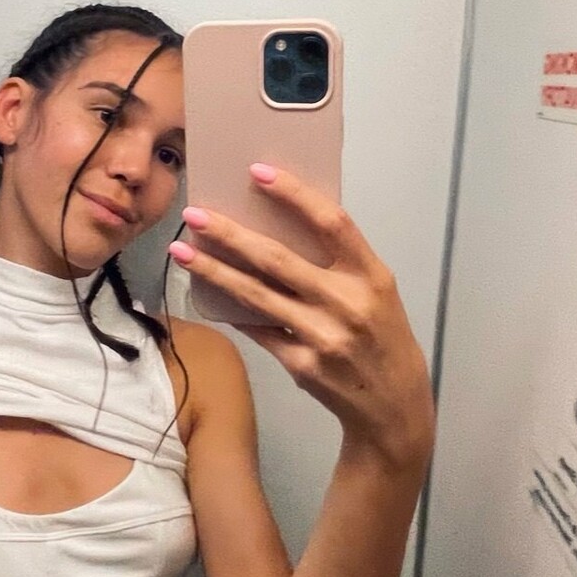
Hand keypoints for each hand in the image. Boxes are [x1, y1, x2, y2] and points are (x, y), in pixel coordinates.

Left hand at [169, 165, 434, 467]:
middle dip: (230, 234)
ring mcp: (323, 337)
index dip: (294, 194)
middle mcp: (347, 303)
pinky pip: (257, 330)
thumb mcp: (375, 291)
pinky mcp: (302, 366)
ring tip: (182, 251)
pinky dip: (232, 310)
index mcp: (371, 275)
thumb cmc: (382, 335)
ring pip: (256, 295)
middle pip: (278, 259)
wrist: (394, 406)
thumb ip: (338, 261)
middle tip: (194, 215)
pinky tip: (207, 293)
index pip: (331, 223)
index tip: (257, 171)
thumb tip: (277, 223)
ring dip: (214, 271)